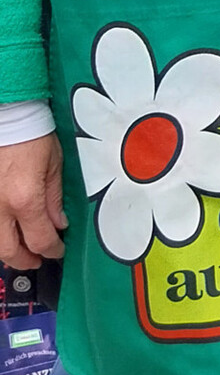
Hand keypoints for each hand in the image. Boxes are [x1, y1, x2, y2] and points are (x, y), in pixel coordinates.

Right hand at [0, 133, 66, 268]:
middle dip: (26, 260)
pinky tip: (7, 230)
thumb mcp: (53, 164)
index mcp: (25, 199)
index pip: (40, 240)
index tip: (58, 250)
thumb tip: (59, 224)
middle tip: (37, 259)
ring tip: (21, 249)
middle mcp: (0, 207)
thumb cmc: (32, 133)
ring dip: (8, 250)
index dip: (52, 250)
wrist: (7, 114)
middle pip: (9, 251)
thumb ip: (54, 198)